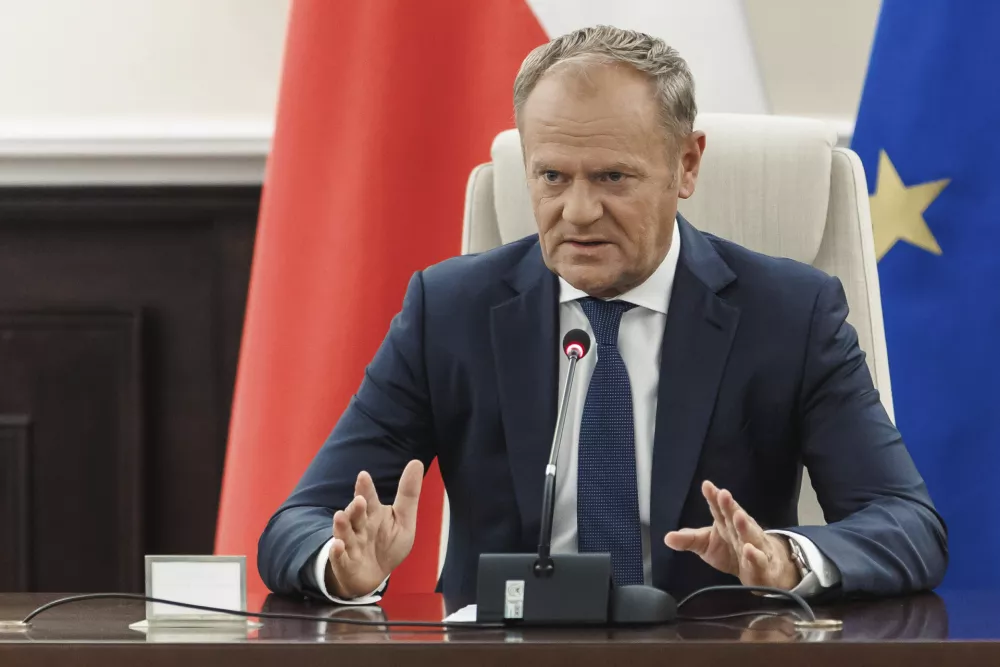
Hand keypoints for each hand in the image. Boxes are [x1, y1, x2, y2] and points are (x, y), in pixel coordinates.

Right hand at [325, 459, 423, 597]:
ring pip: (344, 533)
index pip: (368, 498)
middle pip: (355, 515)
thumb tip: (416, 461)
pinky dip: (336, 552)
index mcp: (372, 514)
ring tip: (340, 516)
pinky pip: (339, 558)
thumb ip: (408, 493)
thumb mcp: (403, 519)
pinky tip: (337, 546)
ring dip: (342, 526)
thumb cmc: (388, 544)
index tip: (364, 475)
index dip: (365, 488)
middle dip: (355, 507)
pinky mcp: (345, 564)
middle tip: (359, 500)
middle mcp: (359, 526)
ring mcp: (350, 545)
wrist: (375, 575)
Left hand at [664, 480, 800, 589]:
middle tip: (723, 494)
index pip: (719, 508)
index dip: (713, 497)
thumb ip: (689, 540)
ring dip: (744, 525)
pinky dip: (754, 555)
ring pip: (750, 534)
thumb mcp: (706, 545)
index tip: (707, 485)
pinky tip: (749, 549)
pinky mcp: (762, 564)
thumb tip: (667, 538)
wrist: (761, 569)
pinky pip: (759, 559)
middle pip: (735, 516)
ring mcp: (754, 545)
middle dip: (730, 505)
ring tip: (738, 515)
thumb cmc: (731, 550)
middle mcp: (741, 530)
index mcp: (726, 523)